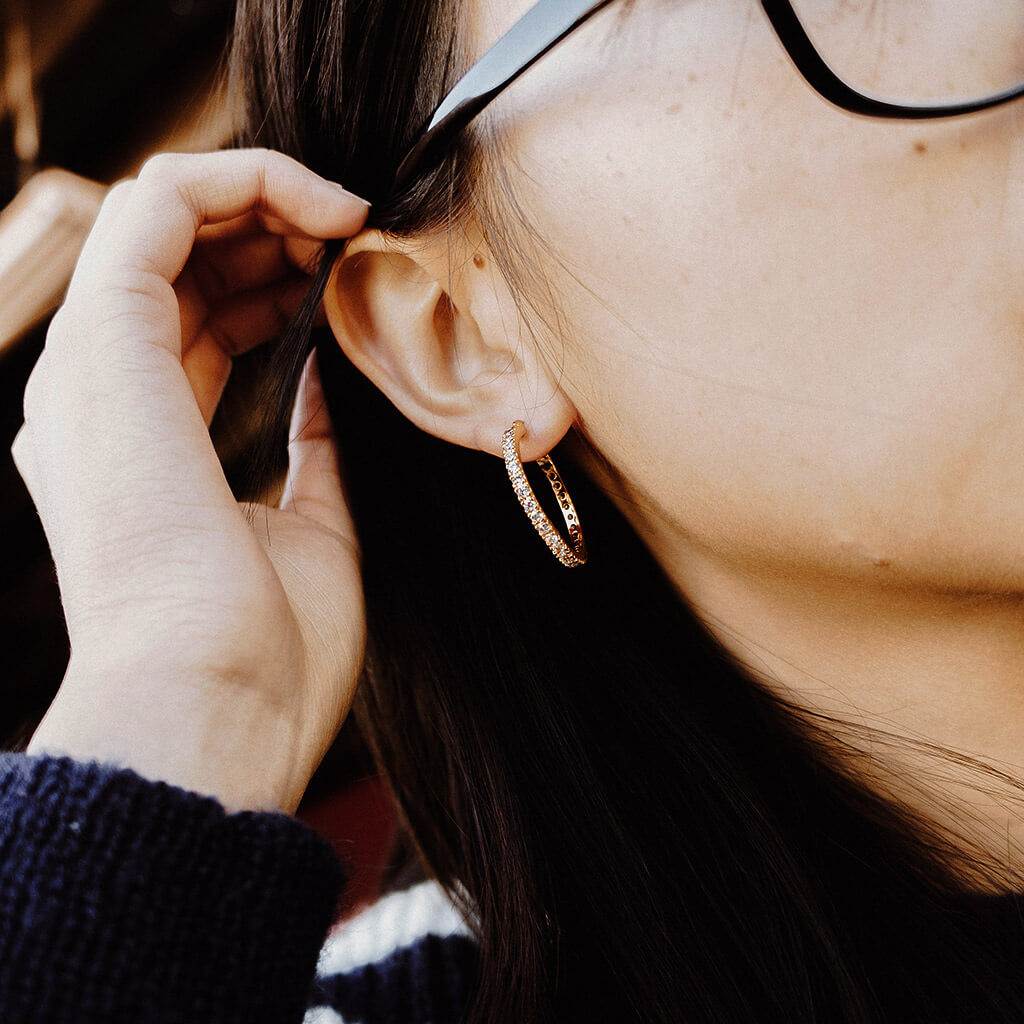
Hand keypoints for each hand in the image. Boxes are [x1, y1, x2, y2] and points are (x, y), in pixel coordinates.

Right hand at [12, 149, 370, 813]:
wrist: (222, 706)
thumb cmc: (269, 647)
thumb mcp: (307, 525)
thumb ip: (308, 448)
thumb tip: (321, 387)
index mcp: (140, 442)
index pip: (192, 321)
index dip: (270, 280)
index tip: (348, 275)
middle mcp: (98, 396)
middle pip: (176, 261)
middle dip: (269, 229)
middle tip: (357, 236)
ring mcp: (92, 366)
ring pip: (160, 216)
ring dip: (260, 197)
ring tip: (348, 218)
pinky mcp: (107, 340)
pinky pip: (157, 206)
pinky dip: (241, 182)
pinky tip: (324, 209)